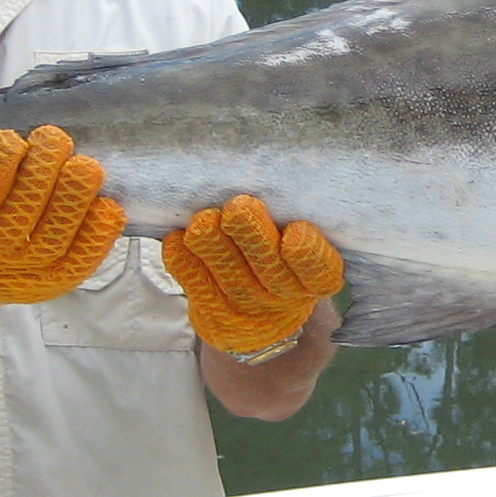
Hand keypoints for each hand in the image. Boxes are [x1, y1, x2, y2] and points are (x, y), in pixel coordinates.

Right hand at [0, 126, 126, 324]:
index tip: (9, 138)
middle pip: (17, 218)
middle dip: (39, 176)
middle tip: (54, 139)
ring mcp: (20, 274)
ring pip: (51, 240)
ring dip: (72, 201)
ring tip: (87, 166)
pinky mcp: (51, 284)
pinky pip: (77, 263)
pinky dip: (96, 237)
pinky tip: (109, 207)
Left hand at [164, 195, 345, 361]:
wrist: (260, 319)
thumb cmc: (283, 263)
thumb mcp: (302, 250)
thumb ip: (291, 219)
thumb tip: (273, 177)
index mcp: (315, 279)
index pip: (318, 270)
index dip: (308, 253)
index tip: (296, 231)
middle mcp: (284, 295)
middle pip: (270, 268)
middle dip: (252, 235)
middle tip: (239, 207)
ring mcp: (247, 306)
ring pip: (229, 275)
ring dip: (213, 245)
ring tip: (204, 220)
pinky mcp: (214, 311)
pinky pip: (196, 285)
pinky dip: (184, 261)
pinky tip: (177, 239)